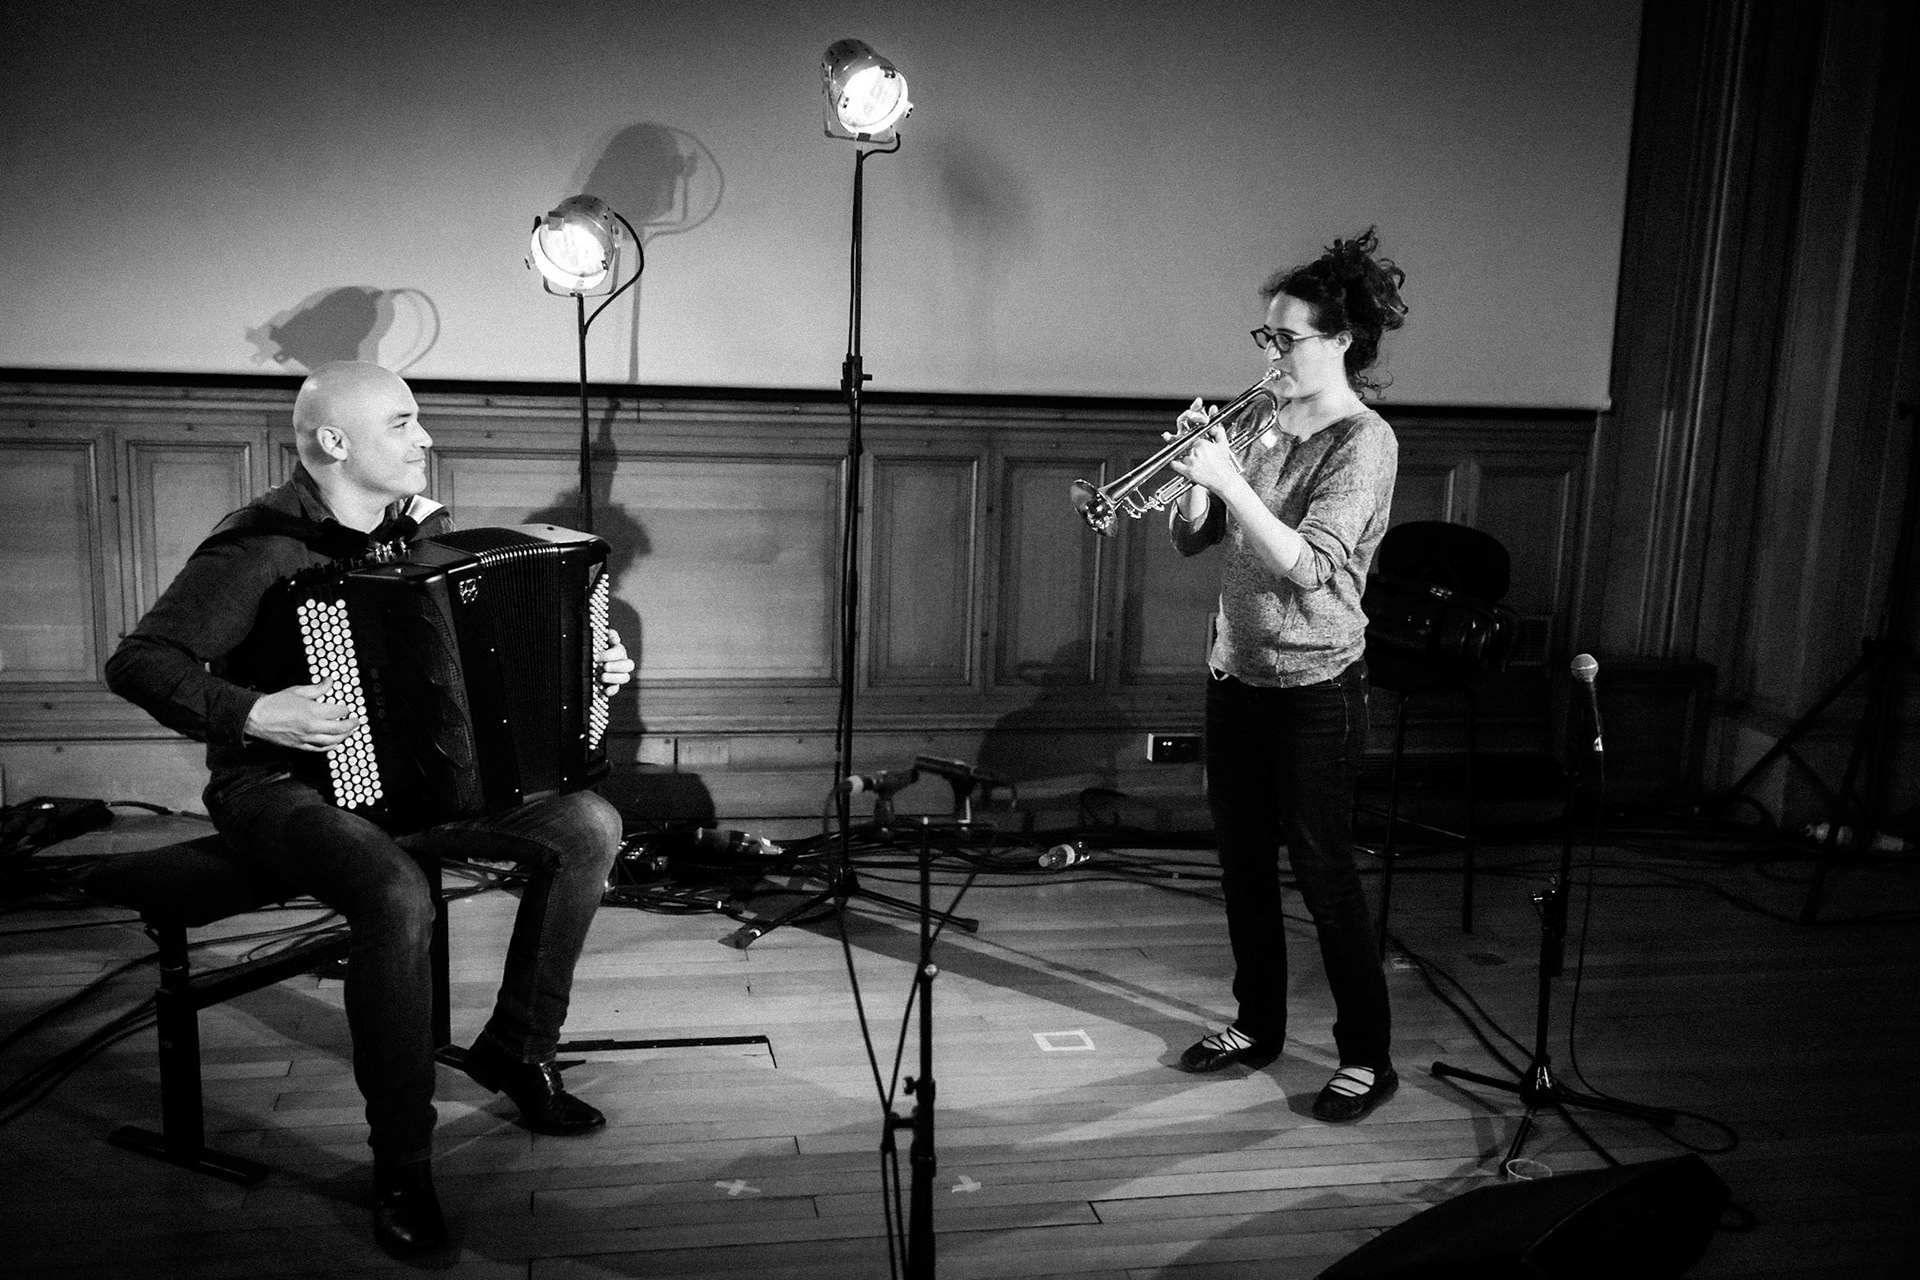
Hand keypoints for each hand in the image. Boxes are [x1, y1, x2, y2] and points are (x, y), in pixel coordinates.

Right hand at [244, 681, 360, 752]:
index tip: (346, 708)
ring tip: (349, 732)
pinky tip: (335, 743)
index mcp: (312, 711)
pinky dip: (331, 746)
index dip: (345, 709)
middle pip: (340, 728)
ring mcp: (306, 738)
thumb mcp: (298, 691)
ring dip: (344, 736)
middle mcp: (312, 727)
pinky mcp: (300, 746)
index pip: (338, 712)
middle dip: (351, 724)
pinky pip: (320, 749)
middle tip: (356, 721)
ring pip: (333, 741)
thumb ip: (317, 688)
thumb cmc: (275, 703)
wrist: (257, 717)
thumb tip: (330, 681)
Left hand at [595, 627, 633, 697]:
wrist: (586, 660)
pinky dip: (611, 690)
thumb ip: (607, 635)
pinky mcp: (613, 685)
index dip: (609, 655)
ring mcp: (619, 675)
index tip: (595, 657)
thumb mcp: (597, 638)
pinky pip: (616, 689)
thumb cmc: (592, 647)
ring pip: (625, 678)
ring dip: (615, 677)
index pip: (619, 651)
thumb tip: (615, 639)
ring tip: (602, 677)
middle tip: (604, 667)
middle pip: (629, 665)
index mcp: (618, 650)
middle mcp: (621, 662)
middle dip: (616, 666)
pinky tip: (605, 691)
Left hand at [1168, 397, 1218, 520]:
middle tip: (1177, 440)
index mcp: (1201, 442)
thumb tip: (1211, 424)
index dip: (1188, 435)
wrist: (1222, 480)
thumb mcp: (1223, 444)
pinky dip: (1175, 463)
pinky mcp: (1187, 472)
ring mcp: (1190, 461)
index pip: (1190, 434)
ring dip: (1180, 453)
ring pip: (1178, 452)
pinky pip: (1174, 464)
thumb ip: (1218, 430)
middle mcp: (1194, 450)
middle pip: (1182, 443)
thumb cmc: (1223, 463)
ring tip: (1184, 454)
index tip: (1186, 434)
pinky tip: (1177, 462)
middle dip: (1182, 443)